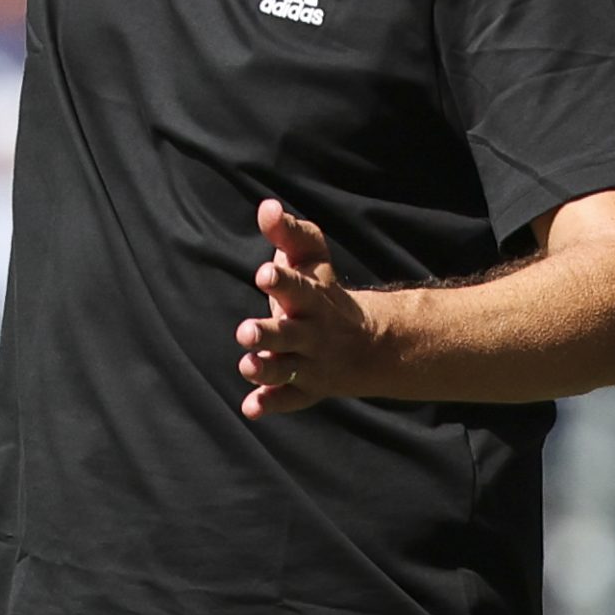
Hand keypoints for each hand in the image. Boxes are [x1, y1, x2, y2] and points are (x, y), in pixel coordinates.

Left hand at [235, 198, 378, 417]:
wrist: (369, 343)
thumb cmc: (323, 292)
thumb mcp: (311, 259)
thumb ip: (287, 233)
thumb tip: (266, 207)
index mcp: (312, 299)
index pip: (298, 288)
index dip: (282, 281)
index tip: (265, 273)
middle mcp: (312, 333)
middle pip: (290, 334)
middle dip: (268, 333)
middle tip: (245, 331)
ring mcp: (311, 364)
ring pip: (288, 369)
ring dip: (267, 368)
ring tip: (246, 365)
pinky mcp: (307, 389)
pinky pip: (291, 400)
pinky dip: (272, 403)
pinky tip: (250, 407)